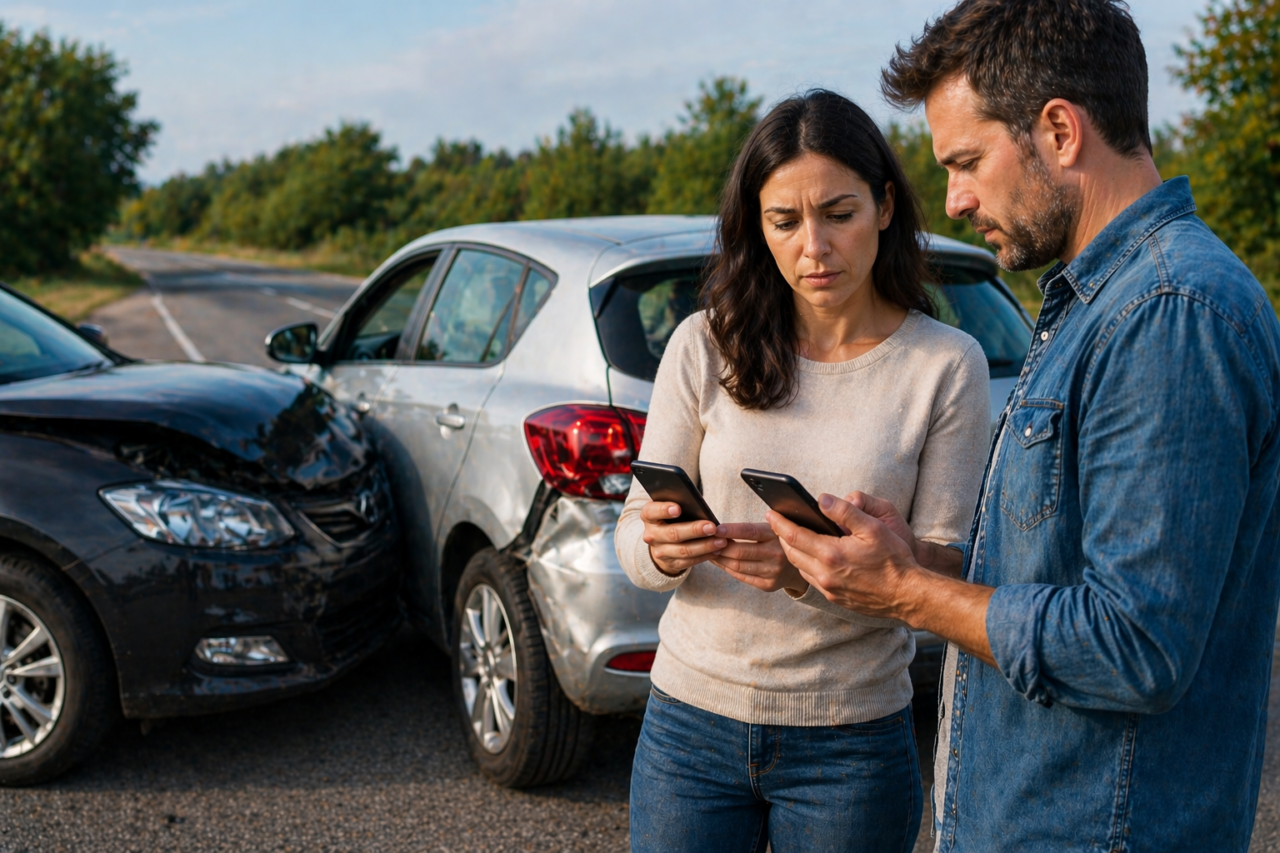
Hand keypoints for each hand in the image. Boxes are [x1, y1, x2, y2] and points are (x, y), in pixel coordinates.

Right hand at [641, 501, 726, 575]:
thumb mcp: (669, 508)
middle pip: (672, 533)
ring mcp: (660, 551)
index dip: (664, 510)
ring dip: (704, 546)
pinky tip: (717, 551)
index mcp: (648, 516)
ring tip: (721, 541)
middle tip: (712, 527)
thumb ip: (679, 504)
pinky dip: (704, 556)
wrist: (662, 541)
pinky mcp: (670, 563)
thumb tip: (698, 505)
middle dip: (694, 530)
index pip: (652, 511)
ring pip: (683, 550)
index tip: (678, 508)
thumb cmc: (671, 517)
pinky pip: (689, 561)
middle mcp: (651, 535)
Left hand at [709, 522, 807, 593]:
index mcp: (776, 536)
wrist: (800, 567)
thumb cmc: (779, 543)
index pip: (750, 532)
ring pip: (738, 566)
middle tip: (707, 541)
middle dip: (720, 547)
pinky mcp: (768, 585)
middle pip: (740, 552)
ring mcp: (772, 572)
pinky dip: (728, 569)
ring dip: (720, 559)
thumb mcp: (773, 530)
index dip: (732, 530)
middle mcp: (776, 555)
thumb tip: (721, 526)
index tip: (716, 528)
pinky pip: (742, 577)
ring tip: (710, 552)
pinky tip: (720, 563)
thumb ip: (754, 529)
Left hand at [766, 492, 918, 620]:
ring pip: (800, 567)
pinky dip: (806, 566)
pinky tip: (812, 557)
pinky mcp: (835, 598)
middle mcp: (825, 574)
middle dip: (782, 537)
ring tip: (792, 538)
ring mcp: (828, 589)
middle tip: (778, 524)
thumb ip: (845, 511)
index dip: (779, 523)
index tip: (770, 513)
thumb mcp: (873, 528)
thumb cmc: (894, 560)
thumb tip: (821, 499)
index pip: (793, 536)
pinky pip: (812, 580)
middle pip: (791, 553)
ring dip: (793, 552)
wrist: (907, 595)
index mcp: (831, 554)